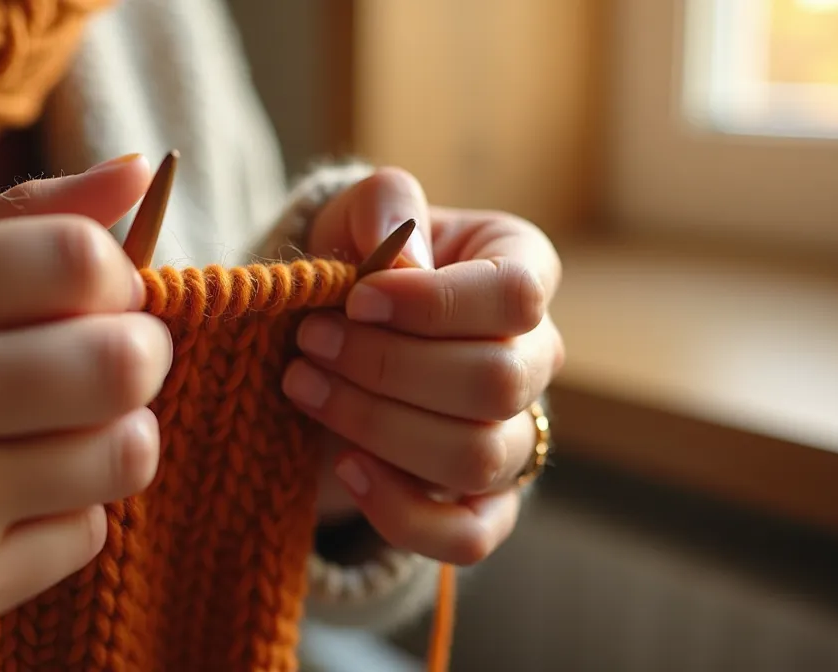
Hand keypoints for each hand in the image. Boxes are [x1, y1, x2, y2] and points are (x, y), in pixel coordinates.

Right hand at [0, 155, 172, 641]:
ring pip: (124, 455)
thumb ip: (25, 216)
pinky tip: (13, 495)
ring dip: (118, 436)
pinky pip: (88, 533)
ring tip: (68, 428)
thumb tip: (139, 172)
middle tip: (111, 363)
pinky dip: (71, 509)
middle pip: (122, 363)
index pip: (81, 261)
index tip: (98, 298)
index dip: (118, 279)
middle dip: (141, 355)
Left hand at [284, 167, 564, 565]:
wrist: (331, 336)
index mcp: (521, 273)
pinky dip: (401, 511)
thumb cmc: (356, 266)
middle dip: (386, 365)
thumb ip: (385, 206)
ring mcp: (514, 439)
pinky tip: (345, 466)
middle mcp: (532, 359)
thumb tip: (405, 266)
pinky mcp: (480, 503)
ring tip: (305, 386)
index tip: (356, 297)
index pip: (516, 295)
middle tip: (310, 341)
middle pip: (494, 382)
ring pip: (476, 455)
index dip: (434, 303)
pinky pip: (467, 536)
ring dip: (377, 424)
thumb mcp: (356, 214)